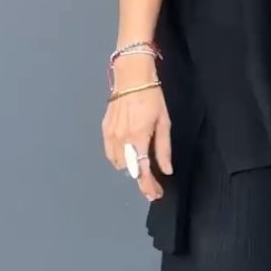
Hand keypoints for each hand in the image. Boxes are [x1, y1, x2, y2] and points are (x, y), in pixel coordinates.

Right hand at [102, 56, 171, 201]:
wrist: (131, 76)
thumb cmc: (151, 96)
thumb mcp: (163, 122)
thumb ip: (163, 148)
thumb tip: (165, 169)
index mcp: (138, 137)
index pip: (142, 170)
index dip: (148, 186)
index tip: (155, 194)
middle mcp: (122, 139)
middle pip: (129, 170)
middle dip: (141, 179)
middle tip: (151, 182)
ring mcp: (110, 135)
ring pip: (118, 163)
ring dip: (130, 168)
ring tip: (141, 166)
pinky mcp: (105, 129)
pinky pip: (110, 153)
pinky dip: (119, 158)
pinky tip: (128, 156)